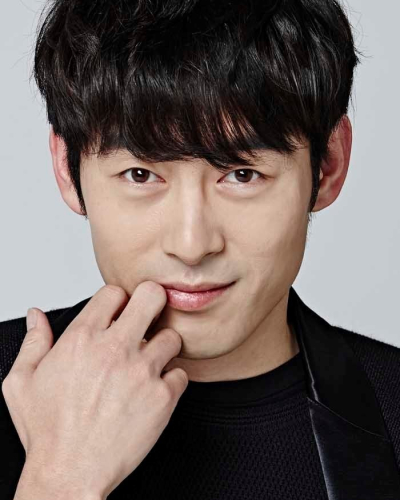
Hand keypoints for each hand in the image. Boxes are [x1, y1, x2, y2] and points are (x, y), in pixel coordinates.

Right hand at [2, 282, 188, 498]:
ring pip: (173, 336)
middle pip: (152, 296)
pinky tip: (155, 390)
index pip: (114, 292)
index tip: (120, 312)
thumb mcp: (22, 382)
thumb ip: (33, 342)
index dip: (119, 300)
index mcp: (82, 339)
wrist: (70, 473)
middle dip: (153, 301)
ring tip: (151, 362)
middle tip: (150, 315)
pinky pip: (181, 374)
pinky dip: (172, 380)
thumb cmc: (48, 431)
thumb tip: (37, 316)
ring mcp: (142, 371)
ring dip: (164, 347)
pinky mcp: (162, 397)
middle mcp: (115, 349)